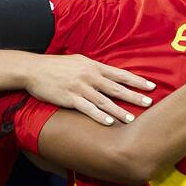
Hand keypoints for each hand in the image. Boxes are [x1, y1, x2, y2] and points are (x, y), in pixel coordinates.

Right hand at [22, 54, 156, 125]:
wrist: (34, 70)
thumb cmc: (58, 66)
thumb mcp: (79, 61)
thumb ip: (95, 69)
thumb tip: (110, 75)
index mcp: (94, 66)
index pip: (120, 74)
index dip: (137, 80)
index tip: (151, 86)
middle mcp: (90, 76)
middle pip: (116, 87)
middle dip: (134, 96)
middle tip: (149, 103)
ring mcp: (80, 88)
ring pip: (104, 100)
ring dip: (118, 110)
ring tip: (132, 118)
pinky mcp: (69, 98)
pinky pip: (87, 109)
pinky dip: (99, 116)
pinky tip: (109, 123)